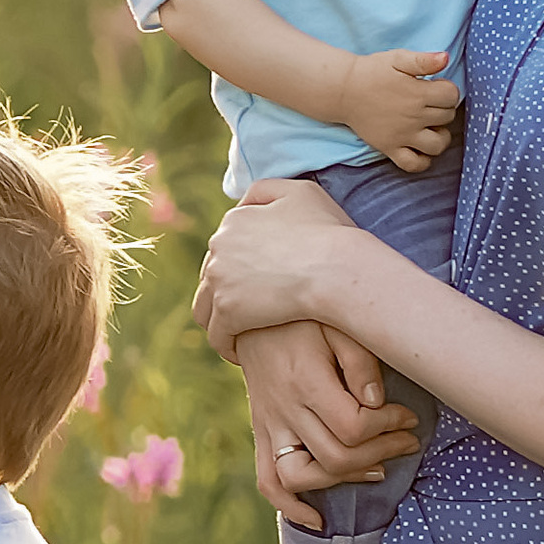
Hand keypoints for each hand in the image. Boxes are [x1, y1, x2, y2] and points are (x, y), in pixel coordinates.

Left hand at [192, 175, 353, 364]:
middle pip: (212, 277)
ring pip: (206, 308)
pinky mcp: (228, 312)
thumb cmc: (328, 231)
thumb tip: (243, 203)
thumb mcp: (299, 191)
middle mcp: (218, 247)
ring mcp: (220, 280)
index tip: (258, 284)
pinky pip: (217, 336)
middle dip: (228, 293)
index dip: (241, 267)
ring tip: (242, 334)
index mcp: (234, 220)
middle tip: (252, 311)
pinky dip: (227, 345)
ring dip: (220, 320)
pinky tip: (245, 352)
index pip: (226, 247)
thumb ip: (266, 190)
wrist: (337, 268)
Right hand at [241, 325, 421, 528]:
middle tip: (408, 440)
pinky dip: (290, 506)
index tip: (409, 416)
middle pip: (336, 456)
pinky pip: (268, 481)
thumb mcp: (335, 321)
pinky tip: (316, 518)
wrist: (249, 314)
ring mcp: (269, 425)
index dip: (389, 428)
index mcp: (306, 382)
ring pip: (301, 476)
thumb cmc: (302, 315)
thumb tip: (377, 401)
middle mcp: (285, 410)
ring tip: (375, 468)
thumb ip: (359, 360)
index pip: (354, 427)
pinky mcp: (261, 432)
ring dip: (342, 481)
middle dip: (382, 452)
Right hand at [341, 48, 461, 168]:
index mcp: (418, 94)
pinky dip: (422, 161)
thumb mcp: (398, 58)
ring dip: (440, 136)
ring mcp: (402, 136)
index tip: (436, 87)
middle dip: (444, 108)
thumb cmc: (372, 71)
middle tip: (430, 103)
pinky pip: (413, 164)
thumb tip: (445, 58)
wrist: (343, 90)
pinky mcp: (389, 148)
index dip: (448, 90)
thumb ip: (423, 60)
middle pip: (447, 118)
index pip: (452, 96)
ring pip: (438, 145)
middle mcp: (414, 117)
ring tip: (431, 127)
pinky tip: (421, 149)